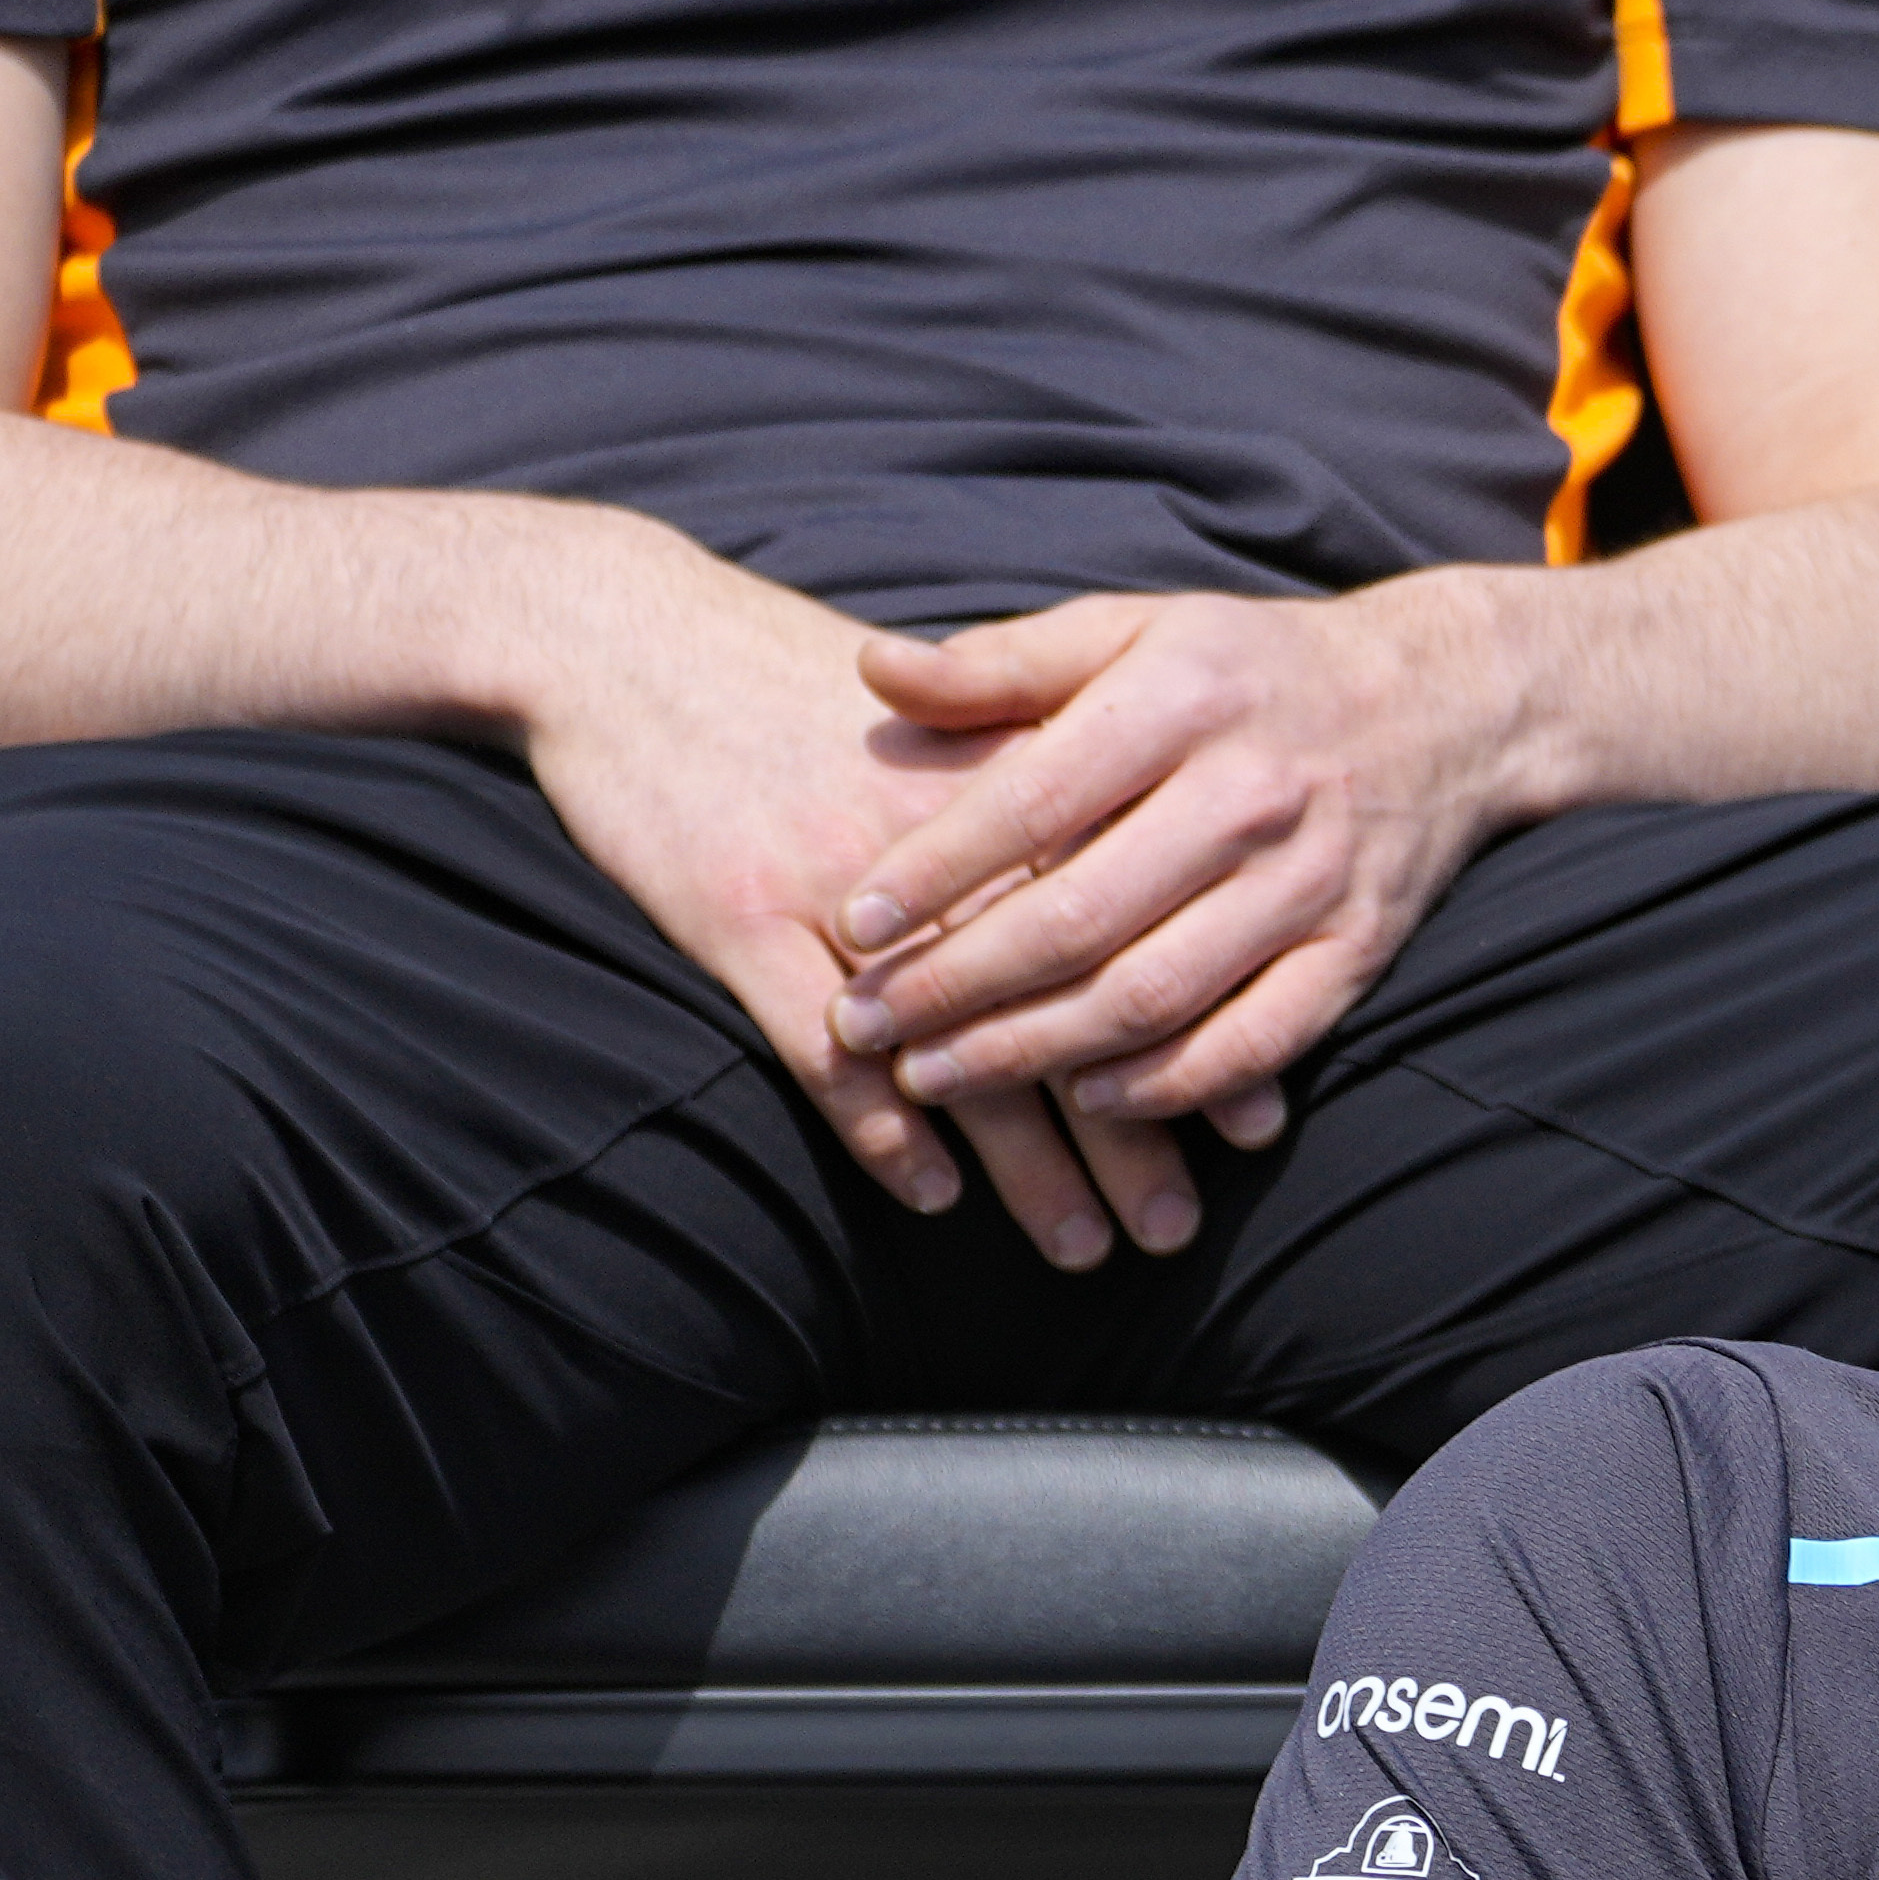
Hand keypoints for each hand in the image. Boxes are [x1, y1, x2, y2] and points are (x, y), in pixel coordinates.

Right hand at [502, 523, 1203, 1263]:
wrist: (622, 630)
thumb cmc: (793, 687)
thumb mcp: (941, 718)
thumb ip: (1044, 800)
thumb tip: (1158, 896)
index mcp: (1006, 796)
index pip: (1131, 939)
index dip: (1196, 1035)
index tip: (1256, 1126)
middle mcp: (941, 851)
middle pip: (1063, 1013)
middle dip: (1130, 1134)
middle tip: (1177, 1229)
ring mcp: (838, 886)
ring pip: (959, 1054)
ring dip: (1028, 1166)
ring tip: (1088, 1249)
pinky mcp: (739, 914)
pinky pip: (825, 1052)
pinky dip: (882, 1131)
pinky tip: (931, 1196)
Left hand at [823, 578, 1525, 1143]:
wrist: (1442, 707)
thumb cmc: (1250, 670)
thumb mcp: (1131, 631)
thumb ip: (1003, 662)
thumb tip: (875, 674)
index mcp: (1180, 703)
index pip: (1035, 801)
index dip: (935, 869)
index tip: (852, 923)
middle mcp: (1250, 796)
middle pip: (1081, 917)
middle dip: (959, 985)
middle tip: (867, 1028)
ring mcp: (1310, 885)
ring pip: (1155, 995)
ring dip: (1035, 1052)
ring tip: (937, 1078)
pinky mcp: (1356, 954)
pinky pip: (1256, 1043)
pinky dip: (1169, 1084)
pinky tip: (1088, 1100)